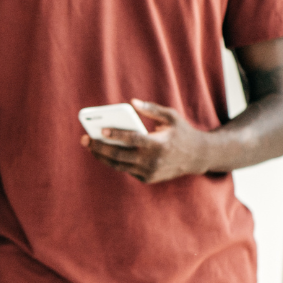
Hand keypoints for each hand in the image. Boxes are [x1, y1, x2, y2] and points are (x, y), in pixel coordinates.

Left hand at [81, 99, 212, 183]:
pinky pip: (126, 169)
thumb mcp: (170, 116)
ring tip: (90, 146)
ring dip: (102, 156)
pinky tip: (104, 152)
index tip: (100, 130)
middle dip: (99, 148)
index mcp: (158, 144)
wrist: (197, 157)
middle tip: (85, 139)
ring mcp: (149, 172)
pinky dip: (114, 161)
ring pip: (119, 165)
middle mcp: (152, 161)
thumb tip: (131, 103)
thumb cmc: (182, 132)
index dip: (115, 136)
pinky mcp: (147, 179)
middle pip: (119, 156)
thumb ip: (151, 109)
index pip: (132, 140)